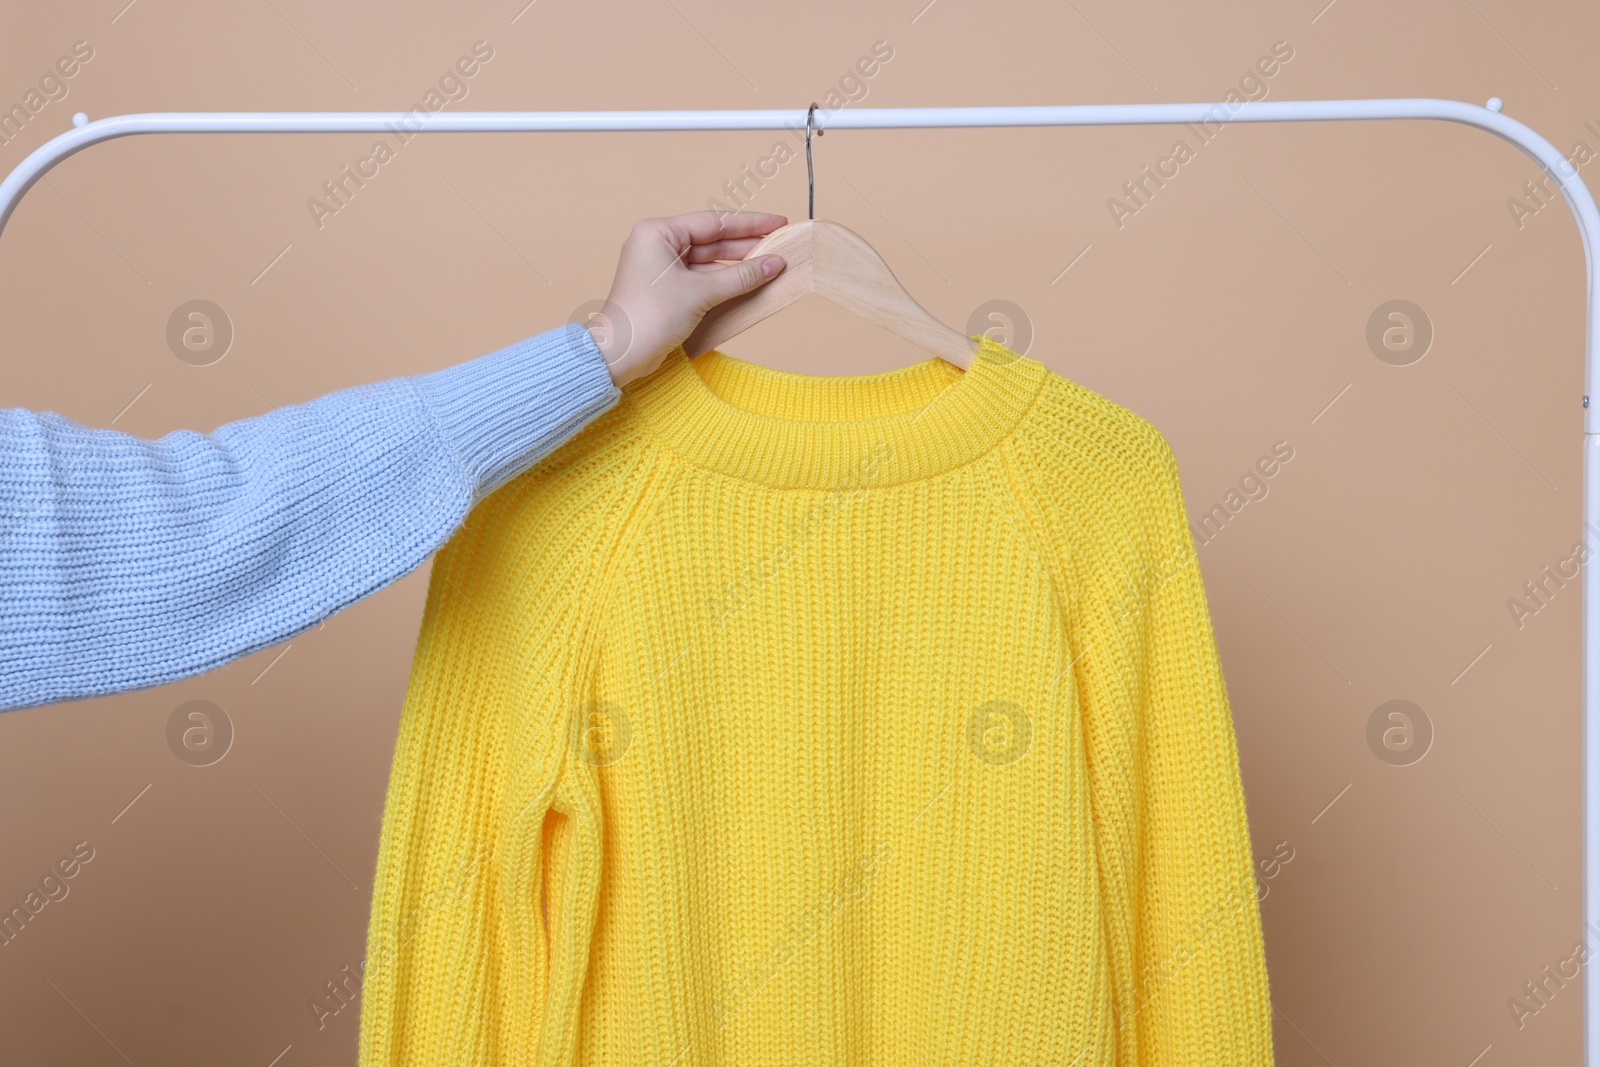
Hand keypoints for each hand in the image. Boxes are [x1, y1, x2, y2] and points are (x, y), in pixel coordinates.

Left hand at [585, 211, 787, 386]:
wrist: (621, 354)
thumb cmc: (648, 316)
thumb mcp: (701, 292)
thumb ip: (740, 276)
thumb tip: (773, 264)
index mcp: (658, 232)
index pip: (713, 222)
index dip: (749, 223)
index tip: (777, 222)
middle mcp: (658, 245)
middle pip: (712, 240)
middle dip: (746, 245)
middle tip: (780, 245)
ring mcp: (662, 268)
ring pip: (709, 261)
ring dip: (738, 266)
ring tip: (771, 265)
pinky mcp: (668, 290)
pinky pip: (702, 279)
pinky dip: (725, 282)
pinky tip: (750, 283)